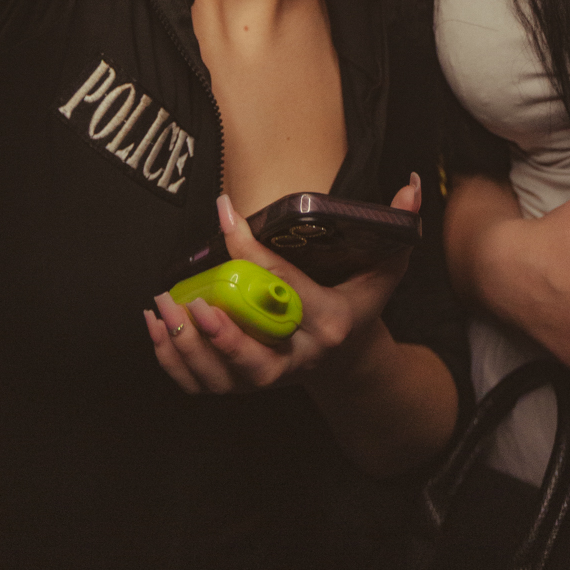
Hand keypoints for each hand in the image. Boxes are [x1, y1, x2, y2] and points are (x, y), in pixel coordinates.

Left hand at [145, 177, 420, 397]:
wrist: (348, 357)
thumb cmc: (359, 302)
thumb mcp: (386, 266)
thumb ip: (398, 226)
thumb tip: (412, 183)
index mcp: (330, 322)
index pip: (285, 285)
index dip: (251, 247)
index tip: (227, 212)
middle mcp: (299, 358)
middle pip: (256, 358)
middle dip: (223, 335)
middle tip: (192, 302)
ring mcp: (270, 378)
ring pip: (223, 377)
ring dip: (188, 348)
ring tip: (162, 309)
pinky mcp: (245, 386)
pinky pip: (204, 385)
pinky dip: (175, 362)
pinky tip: (157, 329)